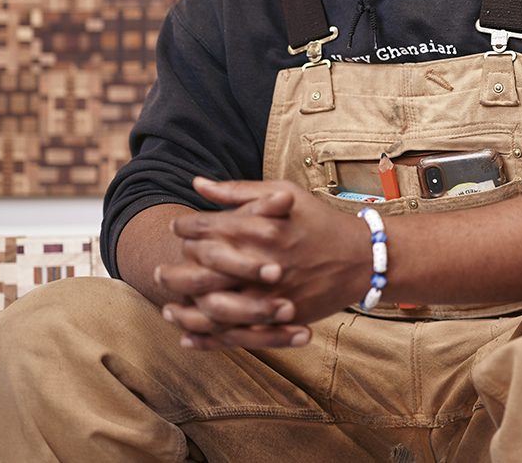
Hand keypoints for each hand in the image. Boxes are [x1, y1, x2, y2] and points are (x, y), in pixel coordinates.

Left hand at [157, 178, 370, 348]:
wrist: (361, 258)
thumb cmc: (318, 221)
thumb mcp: (283, 193)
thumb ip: (238, 190)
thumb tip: (197, 183)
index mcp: (262, 228)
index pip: (209, 229)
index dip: (187, 227)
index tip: (177, 227)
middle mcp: (263, 262)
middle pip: (204, 269)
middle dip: (177, 269)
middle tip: (160, 268)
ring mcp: (270, 295)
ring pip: (214, 308)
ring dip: (185, 307)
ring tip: (166, 303)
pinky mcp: (279, 320)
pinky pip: (236, 334)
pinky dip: (208, 338)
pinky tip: (188, 334)